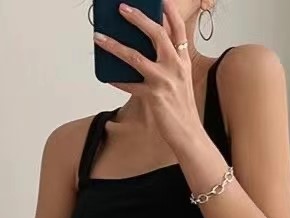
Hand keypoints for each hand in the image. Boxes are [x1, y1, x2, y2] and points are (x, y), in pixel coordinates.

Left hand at [93, 0, 202, 146]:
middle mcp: (175, 67)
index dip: (170, 12)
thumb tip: (143, 54)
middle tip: (122, 8)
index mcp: (183, 62)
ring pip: (135, 57)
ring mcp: (164, 81)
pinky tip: (107, 77)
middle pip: (156, 34)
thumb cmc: (182, 110)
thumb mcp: (180, 82)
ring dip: (115, 45)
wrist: (189, 133)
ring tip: (100, 37)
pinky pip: (130, 85)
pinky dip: (117, 81)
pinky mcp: (154, 96)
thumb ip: (167, 66)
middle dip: (138, 18)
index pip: (178, 30)